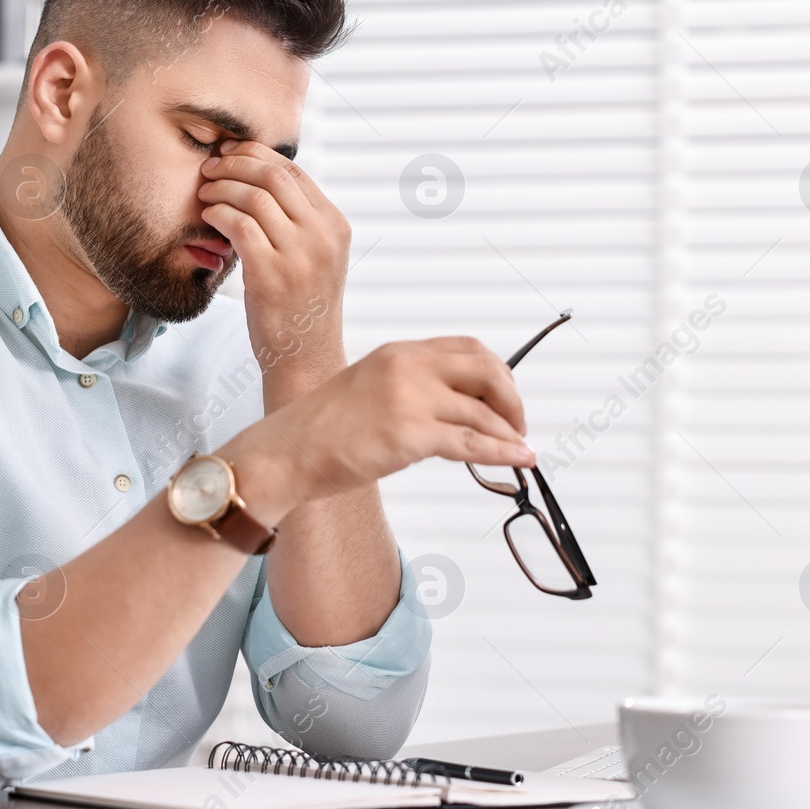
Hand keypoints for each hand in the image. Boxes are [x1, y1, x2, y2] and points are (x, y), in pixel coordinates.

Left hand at [198, 141, 348, 400]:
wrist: (305, 359)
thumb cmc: (301, 309)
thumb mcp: (313, 258)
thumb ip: (297, 222)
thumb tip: (257, 181)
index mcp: (334, 225)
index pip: (294, 171)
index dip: (256, 155)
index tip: (230, 154)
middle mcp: (322, 236)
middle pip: (274, 175)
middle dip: (236, 163)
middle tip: (211, 167)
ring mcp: (299, 255)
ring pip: (254, 196)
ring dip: (222, 188)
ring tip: (206, 193)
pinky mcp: (272, 274)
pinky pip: (239, 225)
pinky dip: (219, 214)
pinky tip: (209, 217)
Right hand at [226, 337, 535, 520]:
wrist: (288, 451)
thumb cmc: (320, 429)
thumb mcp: (369, 389)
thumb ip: (410, 388)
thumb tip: (453, 408)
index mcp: (398, 352)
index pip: (466, 348)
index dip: (497, 372)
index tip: (504, 397)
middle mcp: (408, 367)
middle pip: (485, 369)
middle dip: (511, 398)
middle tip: (518, 422)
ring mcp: (410, 398)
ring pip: (482, 411)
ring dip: (509, 432)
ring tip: (521, 449)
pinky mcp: (410, 434)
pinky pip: (473, 442)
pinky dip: (503, 452)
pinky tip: (517, 459)